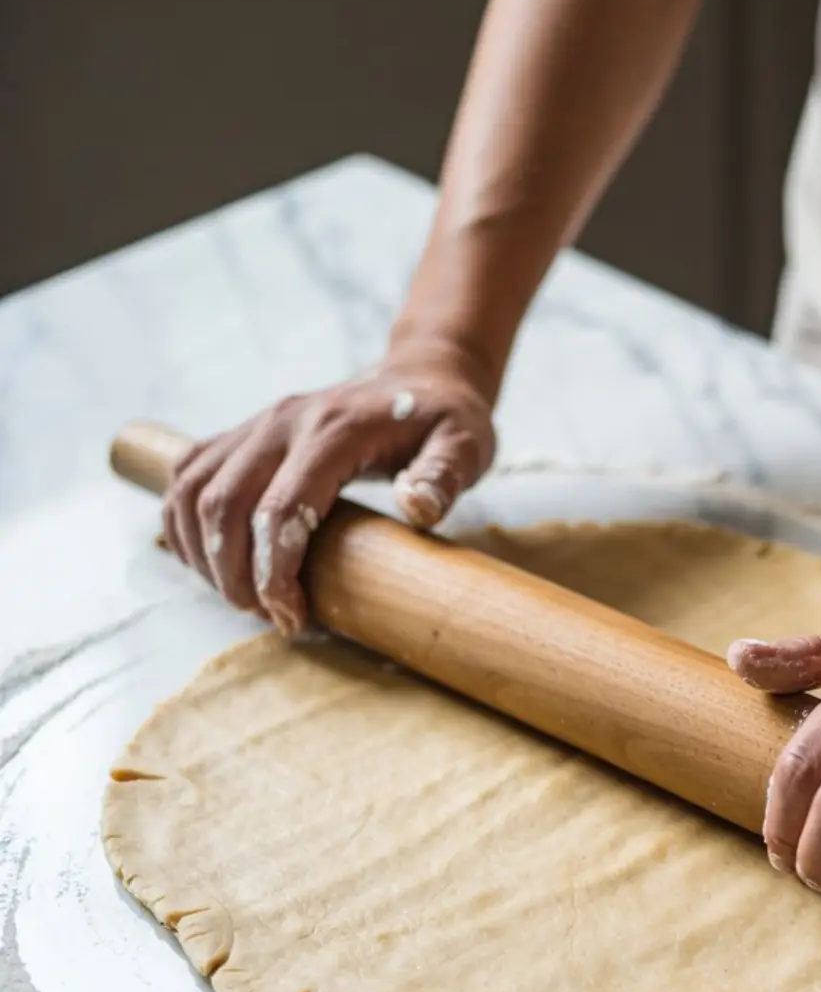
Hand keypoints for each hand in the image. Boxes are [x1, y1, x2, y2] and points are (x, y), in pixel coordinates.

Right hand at [162, 332, 496, 635]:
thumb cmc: (444, 420)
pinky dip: (184, 524)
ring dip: (202, 554)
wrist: (421, 376)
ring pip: (192, 492)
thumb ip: (445, 476)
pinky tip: (210, 561)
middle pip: (223, 504)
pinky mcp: (242, 433)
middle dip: (233, 574)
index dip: (275, 571)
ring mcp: (256, 424)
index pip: (281, 507)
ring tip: (241, 596)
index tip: (292, 616)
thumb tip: (419, 508)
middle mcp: (283, 421)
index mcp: (334, 429)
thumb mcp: (465, 445)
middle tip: (266, 615)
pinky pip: (188, 475)